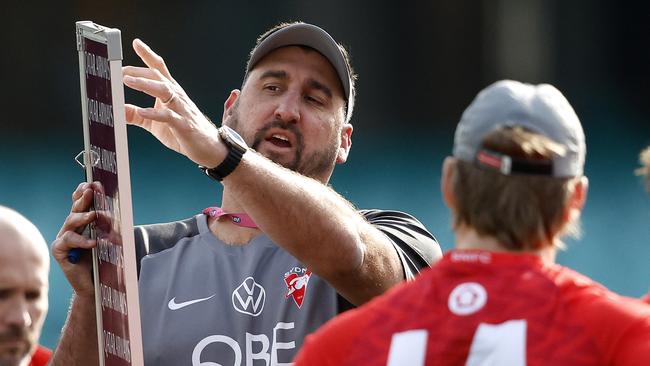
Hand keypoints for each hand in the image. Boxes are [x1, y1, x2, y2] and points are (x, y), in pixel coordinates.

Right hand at [51, 182, 99, 297]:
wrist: (95, 286)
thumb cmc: (104, 262)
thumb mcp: (110, 241)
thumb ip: (110, 228)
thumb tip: (117, 213)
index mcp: (83, 223)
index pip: (81, 204)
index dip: (84, 192)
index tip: (92, 183)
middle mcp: (71, 228)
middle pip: (76, 209)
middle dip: (83, 198)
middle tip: (91, 190)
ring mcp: (64, 239)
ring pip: (70, 222)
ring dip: (83, 217)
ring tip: (94, 215)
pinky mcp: (60, 251)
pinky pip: (68, 241)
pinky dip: (81, 241)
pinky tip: (93, 243)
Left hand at [122, 39, 226, 167]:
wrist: (209, 148)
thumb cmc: (183, 132)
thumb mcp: (154, 123)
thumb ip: (136, 114)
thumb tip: (118, 109)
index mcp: (171, 93)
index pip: (159, 69)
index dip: (148, 55)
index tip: (136, 43)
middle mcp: (177, 97)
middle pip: (159, 76)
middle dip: (140, 71)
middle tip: (122, 70)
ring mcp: (181, 110)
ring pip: (164, 91)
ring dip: (146, 84)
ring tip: (128, 81)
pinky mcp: (183, 125)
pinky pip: (169, 116)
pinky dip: (155, 113)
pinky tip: (142, 111)